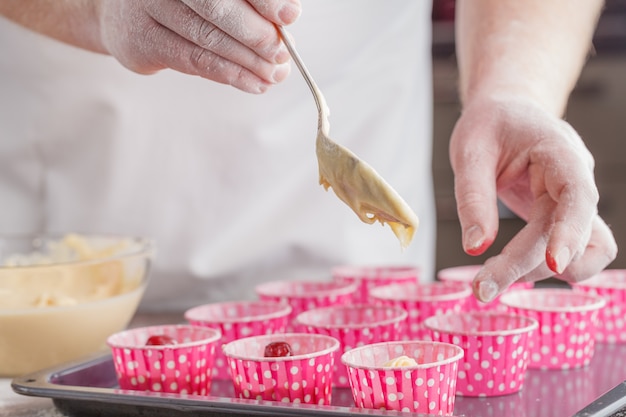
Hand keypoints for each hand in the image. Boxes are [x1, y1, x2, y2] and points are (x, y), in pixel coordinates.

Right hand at [98, 0, 300, 92]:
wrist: (124, 17)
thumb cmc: (181, 4)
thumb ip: (246, 4)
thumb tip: (285, 22)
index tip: (289, 15)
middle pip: (217, 7)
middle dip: (257, 34)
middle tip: (281, 53)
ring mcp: (147, 7)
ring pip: (207, 39)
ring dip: (248, 62)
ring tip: (273, 75)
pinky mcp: (141, 40)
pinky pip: (194, 61)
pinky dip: (229, 74)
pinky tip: (253, 83)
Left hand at [449, 96, 617, 301]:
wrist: (505, 111)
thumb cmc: (489, 125)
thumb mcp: (470, 151)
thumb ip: (473, 197)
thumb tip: (475, 248)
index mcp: (559, 153)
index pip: (578, 195)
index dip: (570, 232)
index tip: (554, 265)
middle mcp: (576, 180)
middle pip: (569, 234)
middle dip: (526, 265)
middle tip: (480, 289)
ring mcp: (574, 202)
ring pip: (583, 251)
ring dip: (542, 270)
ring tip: (492, 277)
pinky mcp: (564, 217)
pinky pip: (576, 252)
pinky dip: (548, 266)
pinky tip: (512, 269)